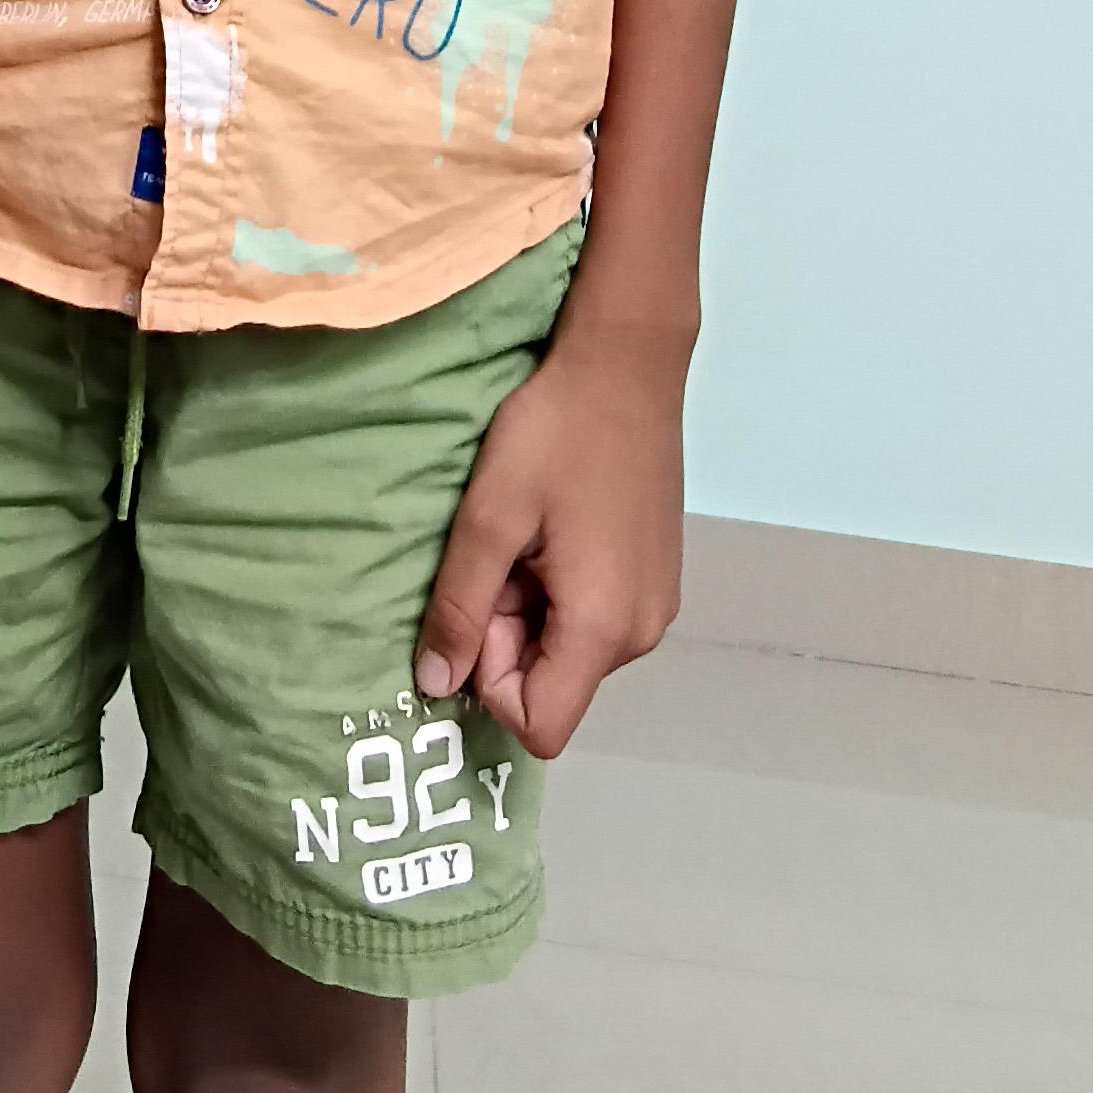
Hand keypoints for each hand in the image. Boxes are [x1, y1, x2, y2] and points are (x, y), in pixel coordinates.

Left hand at [415, 312, 686, 756]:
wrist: (626, 367)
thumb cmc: (554, 434)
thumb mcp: (488, 519)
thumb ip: (459, 609)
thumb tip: (435, 686)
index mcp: (603, 628)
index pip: (540, 725)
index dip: (491, 682)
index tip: (480, 607)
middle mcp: (642, 633)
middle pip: (553, 685)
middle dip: (506, 636)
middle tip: (498, 554)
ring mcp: (656, 606)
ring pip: (569, 650)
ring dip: (529, 609)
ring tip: (526, 534)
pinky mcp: (656, 579)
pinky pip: (594, 618)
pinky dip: (559, 590)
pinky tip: (553, 528)